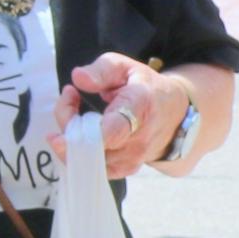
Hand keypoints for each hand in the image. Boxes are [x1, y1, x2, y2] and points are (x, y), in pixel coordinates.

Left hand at [64, 54, 186, 175]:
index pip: (114, 130)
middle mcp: (139, 138)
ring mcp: (133, 158)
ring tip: (76, 113)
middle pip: (92, 145)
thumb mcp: (125, 67)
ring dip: (71, 137)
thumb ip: (102, 70)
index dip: (85, 132)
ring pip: (88, 158)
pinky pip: (92, 168)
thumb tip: (77, 78)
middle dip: (69, 123)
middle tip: (70, 99)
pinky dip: (77, 152)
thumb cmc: (144, 87)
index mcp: (140, 106)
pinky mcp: (126, 169)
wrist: (173, 114)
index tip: (65, 118)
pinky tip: (79, 133)